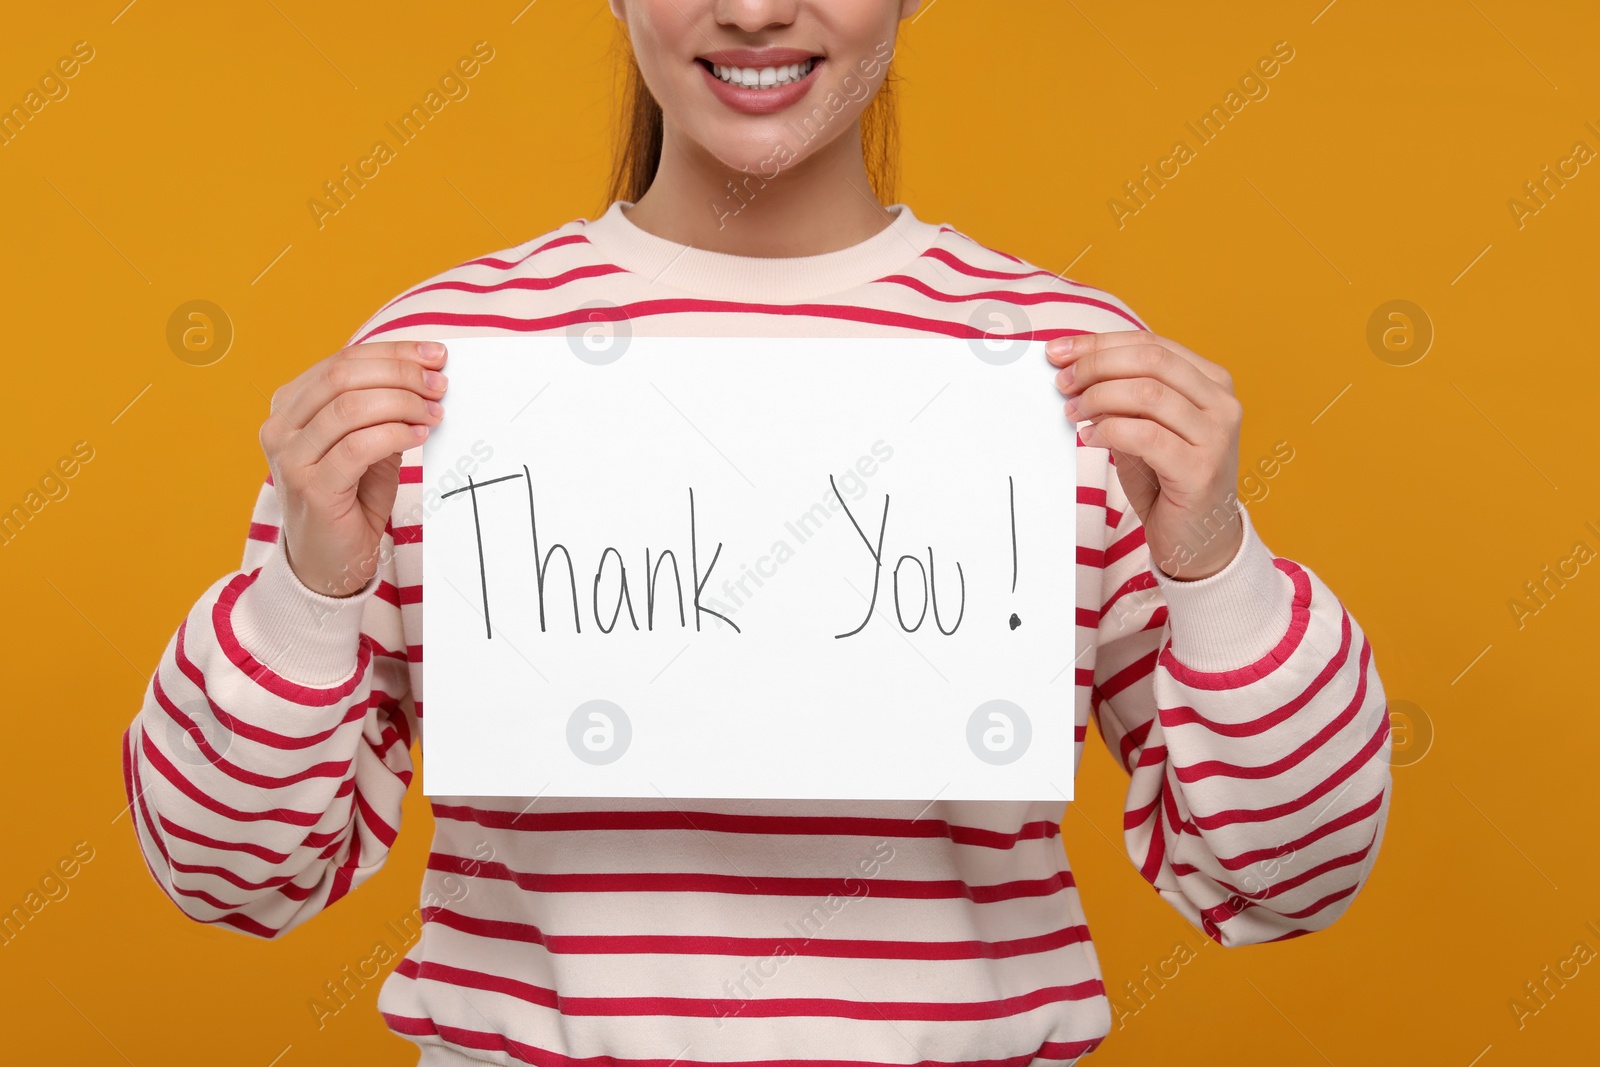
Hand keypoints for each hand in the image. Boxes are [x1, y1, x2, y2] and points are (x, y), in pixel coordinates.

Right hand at [258, 340, 448, 597]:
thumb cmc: (351, 500)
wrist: (330, 563)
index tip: (435, 355)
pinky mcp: (310, 486)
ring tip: (435, 412)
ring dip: (402, 403)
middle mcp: (280, 426)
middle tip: (439, 385)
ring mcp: (290, 457)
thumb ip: (384, 409)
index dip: (393, 353)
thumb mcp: (368, 445)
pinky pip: (357, 445)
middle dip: (400, 373)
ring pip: (350, 407)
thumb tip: (426, 374)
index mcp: (290, 405)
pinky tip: (419, 435)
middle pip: (344, 376)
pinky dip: (394, 434)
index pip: (343, 361)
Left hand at [1047, 330, 1242, 580]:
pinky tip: (1090, 438)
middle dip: (1096, 365)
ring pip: (1147, 393)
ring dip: (1099, 397)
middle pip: (1149, 360)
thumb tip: (1072, 368)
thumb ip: (1121, 397)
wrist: (1197, 540)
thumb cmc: (1166, 480)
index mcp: (1211, 381)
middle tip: (1062, 382)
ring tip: (1073, 412)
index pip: (1151, 344)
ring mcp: (1216, 435)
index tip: (1059, 351)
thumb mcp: (1144, 427)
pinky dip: (1110, 431)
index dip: (1100, 343)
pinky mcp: (1200, 469)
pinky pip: (1145, 435)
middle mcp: (1221, 402)